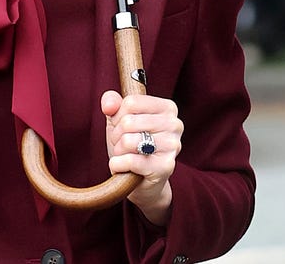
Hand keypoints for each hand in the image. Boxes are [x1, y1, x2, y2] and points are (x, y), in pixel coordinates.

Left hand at [103, 90, 181, 225]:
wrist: (142, 183)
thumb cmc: (132, 148)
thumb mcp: (120, 121)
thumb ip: (113, 104)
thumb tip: (108, 104)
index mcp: (168, 108)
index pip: (131, 102)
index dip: (118, 116)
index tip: (123, 127)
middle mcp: (175, 124)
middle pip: (128, 121)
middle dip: (117, 136)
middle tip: (124, 146)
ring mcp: (173, 145)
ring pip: (128, 141)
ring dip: (118, 152)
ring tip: (126, 156)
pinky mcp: (166, 166)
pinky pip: (129, 160)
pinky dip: (118, 165)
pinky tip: (125, 168)